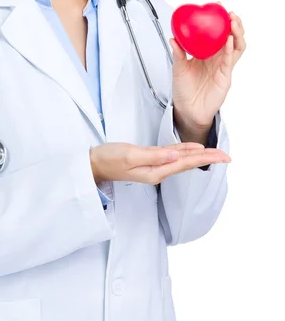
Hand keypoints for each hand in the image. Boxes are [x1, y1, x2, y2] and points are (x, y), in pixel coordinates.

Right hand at [89, 142, 230, 185]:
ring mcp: (153, 166)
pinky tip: (191, 149)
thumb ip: (154, 155)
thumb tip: (176, 156)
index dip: (206, 158)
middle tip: (227, 156)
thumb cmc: (108, 159)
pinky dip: (185, 152)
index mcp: (156, 171)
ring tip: (215, 153)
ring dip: (199, 156)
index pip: (186, 162)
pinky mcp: (148, 160)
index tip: (223, 156)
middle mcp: (158, 170)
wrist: (92, 164)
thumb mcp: (130, 154)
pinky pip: (172, 157)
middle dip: (208, 158)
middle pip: (188, 163)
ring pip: (182, 160)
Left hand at [169, 5, 245, 128]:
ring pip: (237, 46)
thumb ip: (178, 53)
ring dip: (236, 33)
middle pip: (231, 37)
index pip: (217, 33)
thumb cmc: (183, 89)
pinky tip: (229, 40)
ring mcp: (223, 66)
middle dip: (233, 23)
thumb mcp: (178, 68)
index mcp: (207, 53)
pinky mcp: (225, 77)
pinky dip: (231, 49)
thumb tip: (172, 38)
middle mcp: (217, 58)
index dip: (219, 20)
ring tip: (233, 22)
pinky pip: (230, 61)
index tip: (216, 6)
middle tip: (228, 13)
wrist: (187, 110)